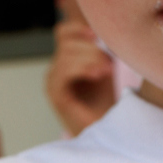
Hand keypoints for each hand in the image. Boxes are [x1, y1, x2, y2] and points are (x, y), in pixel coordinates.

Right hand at [46, 20, 116, 136]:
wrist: (106, 133)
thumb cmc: (107, 104)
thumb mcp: (104, 69)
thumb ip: (99, 52)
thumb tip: (100, 31)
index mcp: (66, 62)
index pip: (63, 32)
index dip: (79, 29)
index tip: (97, 35)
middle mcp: (55, 70)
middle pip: (67, 43)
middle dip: (91, 49)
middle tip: (110, 66)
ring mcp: (53, 83)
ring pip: (66, 56)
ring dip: (91, 60)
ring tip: (107, 73)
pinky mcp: (56, 96)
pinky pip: (63, 72)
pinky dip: (83, 69)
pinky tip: (99, 75)